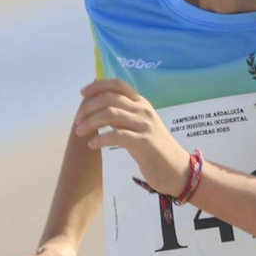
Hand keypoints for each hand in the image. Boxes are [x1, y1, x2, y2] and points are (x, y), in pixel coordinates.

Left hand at [73, 80, 190, 196]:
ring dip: (90, 122)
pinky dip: (101, 139)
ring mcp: (145, 125)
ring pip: (110, 115)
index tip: (82, 93)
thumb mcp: (140, 127)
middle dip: (88, 108)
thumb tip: (98, 109)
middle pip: (109, 99)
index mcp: (142, 104)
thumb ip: (124, 116)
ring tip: (80, 132)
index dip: (98, 86)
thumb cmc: (155, 149)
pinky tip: (92, 145)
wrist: (177, 170)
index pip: (118, 85)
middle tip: (78, 122)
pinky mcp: (144, 142)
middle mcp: (143, 110)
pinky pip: (117, 135)